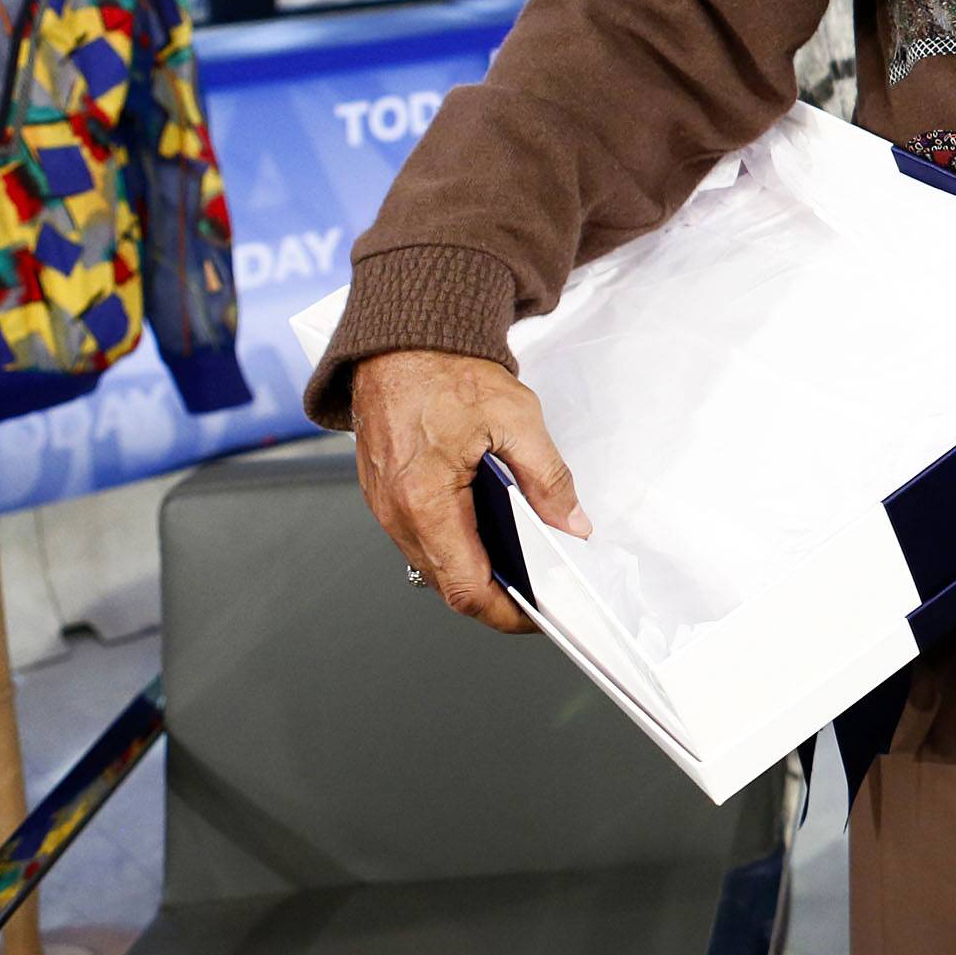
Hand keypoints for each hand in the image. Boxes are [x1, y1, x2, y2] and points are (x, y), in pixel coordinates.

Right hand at [350, 349, 589, 632]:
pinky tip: (487, 532)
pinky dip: (455, 544)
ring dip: (474, 570)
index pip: (466, 587)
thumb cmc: (448, 371)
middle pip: (448, 583)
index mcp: (426, 501)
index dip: (506, 612)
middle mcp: (396, 512)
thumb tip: (570, 524)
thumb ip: (548, 478)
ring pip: (433, 563)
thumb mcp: (517, 419)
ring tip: (521, 565)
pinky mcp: (385, 494)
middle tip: (539, 592)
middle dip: (496, 596)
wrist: (401, 340)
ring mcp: (385, 506)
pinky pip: (420, 537)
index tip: (539, 615)